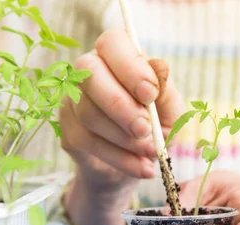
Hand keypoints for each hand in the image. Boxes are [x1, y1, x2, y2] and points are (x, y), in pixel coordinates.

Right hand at [59, 29, 184, 192]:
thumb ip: (166, 91)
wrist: (137, 165)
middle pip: (90, 74)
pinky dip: (120, 158)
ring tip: (151, 152)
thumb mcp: (171, 112)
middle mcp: (89, 73)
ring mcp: (73, 102)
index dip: (129, 66)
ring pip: (88, 112)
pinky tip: (141, 167)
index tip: (150, 93)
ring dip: (125, 138)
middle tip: (145, 129)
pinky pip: (88, 142)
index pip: (112, 43)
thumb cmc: (157, 128)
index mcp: (117, 58)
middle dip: (120, 105)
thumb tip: (159, 66)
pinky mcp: (68, 132)